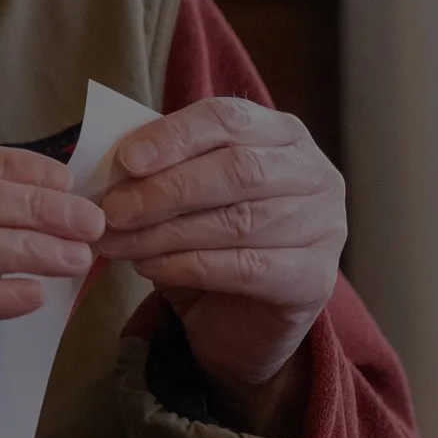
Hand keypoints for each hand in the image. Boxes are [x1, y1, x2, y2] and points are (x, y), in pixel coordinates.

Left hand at [96, 98, 344, 429]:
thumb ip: (160, 167)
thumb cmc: (210, 239)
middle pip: (237, 169)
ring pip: (238, 221)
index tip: (125, 160)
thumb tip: (112, 160)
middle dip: (165, 189)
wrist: (240, 319)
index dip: (174, 136)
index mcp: (282, 134)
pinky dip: (188, 266)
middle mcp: (314, 174)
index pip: (228, 118)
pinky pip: (245, 268)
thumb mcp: (183, 191)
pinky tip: (150, 267)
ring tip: (118, 242)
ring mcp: (324, 226)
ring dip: (166, 232)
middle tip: (112, 210)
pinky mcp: (315, 279)